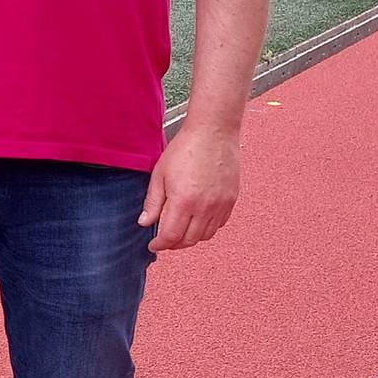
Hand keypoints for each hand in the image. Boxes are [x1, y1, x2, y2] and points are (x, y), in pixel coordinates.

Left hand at [140, 125, 239, 251]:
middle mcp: (204, 208)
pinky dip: (207, 228)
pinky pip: (219, 224)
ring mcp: (220, 205)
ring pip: (205, 235)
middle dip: (174, 244)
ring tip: (180, 230)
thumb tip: (145, 223)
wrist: (213, 132)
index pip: (170, 237)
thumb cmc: (185, 148)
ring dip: (191, 237)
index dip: (160, 245)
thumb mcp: (160, 174)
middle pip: (189, 240)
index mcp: (183, 202)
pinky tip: (197, 220)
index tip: (153, 245)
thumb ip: (153, 202)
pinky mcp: (231, 200)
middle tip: (165, 239)